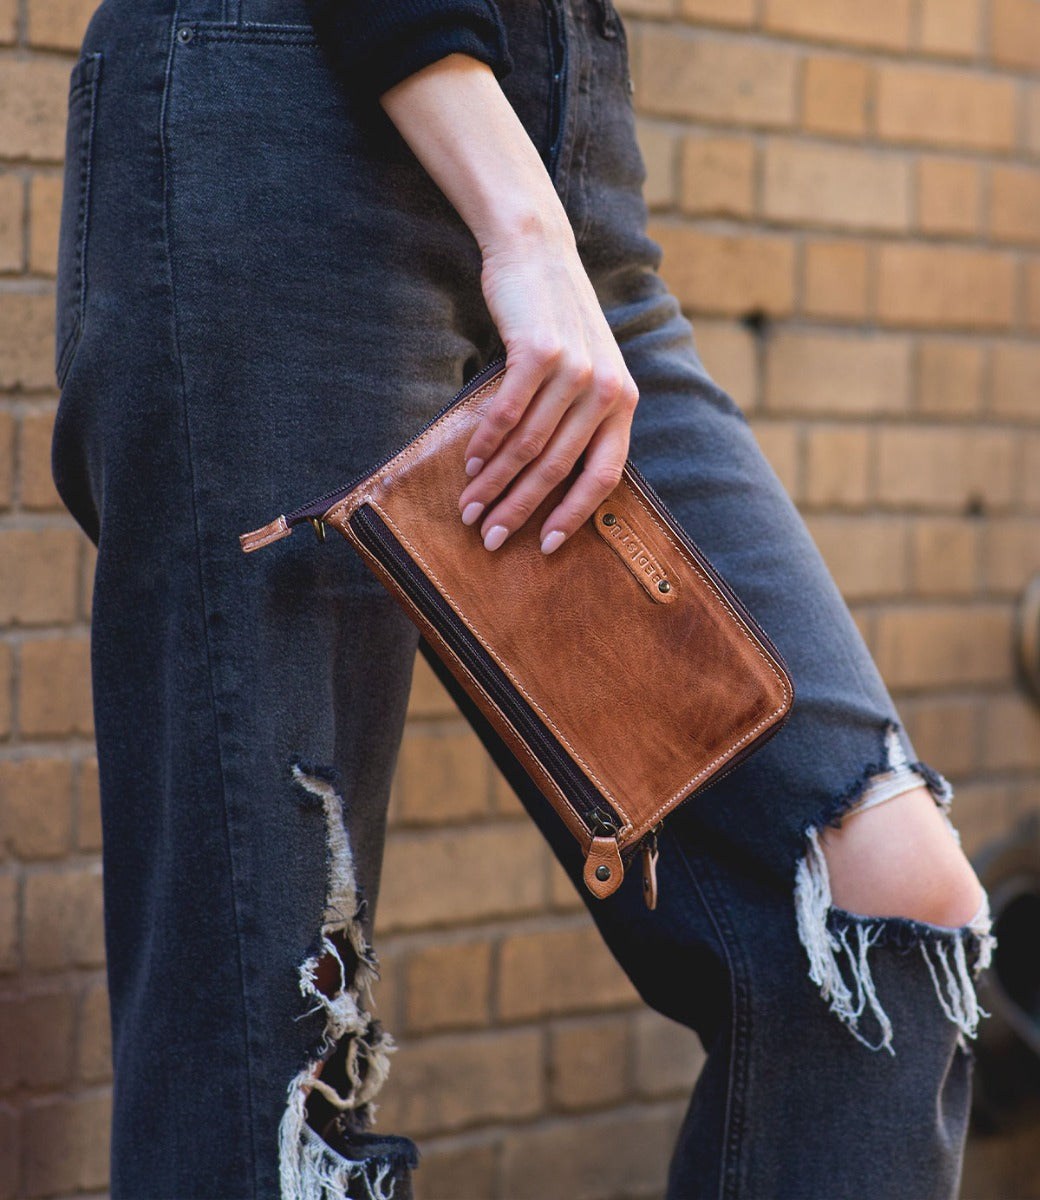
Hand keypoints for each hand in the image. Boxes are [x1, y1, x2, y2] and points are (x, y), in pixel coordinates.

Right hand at [458, 221, 638, 552]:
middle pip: (557, 468)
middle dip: (520, 508)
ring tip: (469, 507)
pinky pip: (506, 413)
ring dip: (494, 483)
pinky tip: (469, 465)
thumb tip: (547, 481)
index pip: (603, 475)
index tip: (546, 547)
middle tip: (490, 537)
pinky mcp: (539, 352)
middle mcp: (606, 389)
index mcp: (623, 401)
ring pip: (528, 446)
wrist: (537, 252)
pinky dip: (484, 444)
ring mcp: (575, 370)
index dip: (574, 515)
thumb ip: (579, 417)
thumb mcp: (586, 369)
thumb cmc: (555, 321)